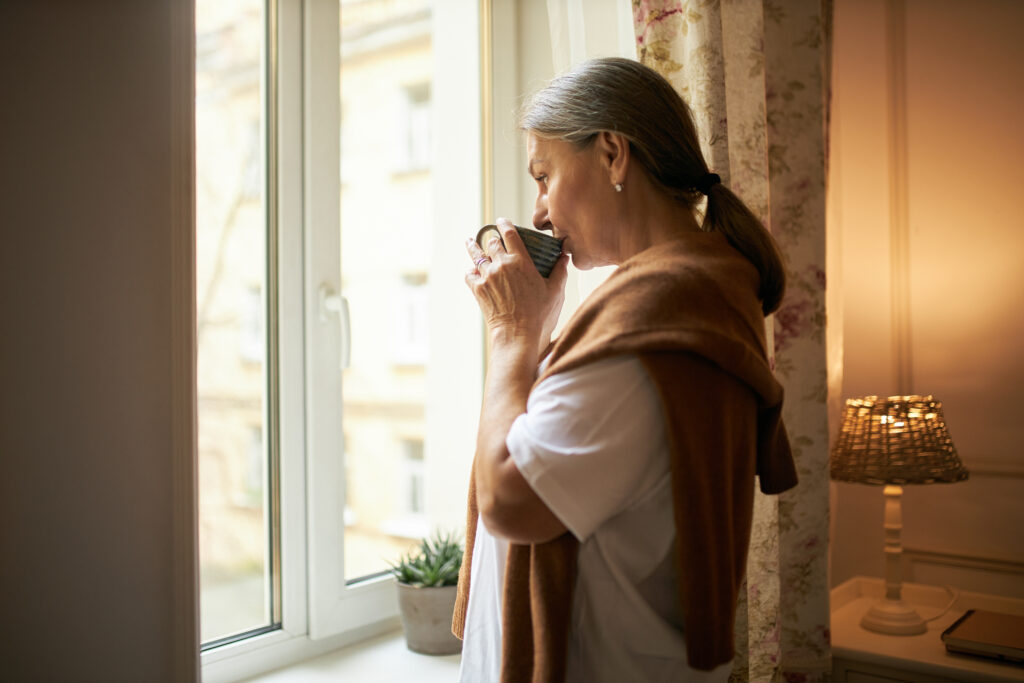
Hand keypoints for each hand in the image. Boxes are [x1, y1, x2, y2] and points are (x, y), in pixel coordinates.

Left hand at [465, 218, 568, 355]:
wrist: (517, 335)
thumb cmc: (539, 315)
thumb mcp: (555, 291)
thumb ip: (560, 271)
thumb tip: (564, 257)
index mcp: (520, 261)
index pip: (510, 234)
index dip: (505, 224)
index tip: (502, 221)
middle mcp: (501, 265)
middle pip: (491, 243)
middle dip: (491, 238)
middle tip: (491, 237)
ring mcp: (487, 277)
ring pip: (476, 255)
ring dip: (473, 247)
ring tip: (470, 242)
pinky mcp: (478, 290)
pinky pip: (469, 275)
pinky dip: (470, 271)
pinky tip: (472, 270)